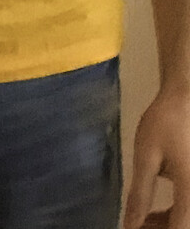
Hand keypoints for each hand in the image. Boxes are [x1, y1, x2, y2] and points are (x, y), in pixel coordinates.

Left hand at [125, 85, 189, 227]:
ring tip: (141, 219)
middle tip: (135, 225)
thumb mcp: (147, 159)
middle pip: (185, 225)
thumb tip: (131, 224)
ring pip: (188, 218)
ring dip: (168, 224)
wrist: (187, 100)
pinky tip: (154, 212)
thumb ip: (140, 194)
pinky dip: (176, 213)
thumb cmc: (166, 124)